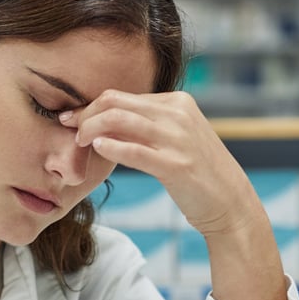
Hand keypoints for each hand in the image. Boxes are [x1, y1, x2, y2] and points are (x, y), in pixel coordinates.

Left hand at [58, 90, 258, 237]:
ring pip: (120, 120)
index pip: (122, 96)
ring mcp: (178, 139)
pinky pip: (134, 150)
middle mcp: (178, 114)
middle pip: (116, 103)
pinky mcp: (176, 165)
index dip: (91, 106)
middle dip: (85, 114)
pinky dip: (111, 147)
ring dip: (91, 129)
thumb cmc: (197, 172)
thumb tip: (106, 122)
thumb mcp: (176, 138)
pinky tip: (97, 149)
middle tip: (68, 129)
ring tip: (77, 142)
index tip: (71, 118)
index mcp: (177, 102)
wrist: (230, 203)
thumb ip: (147, 126)